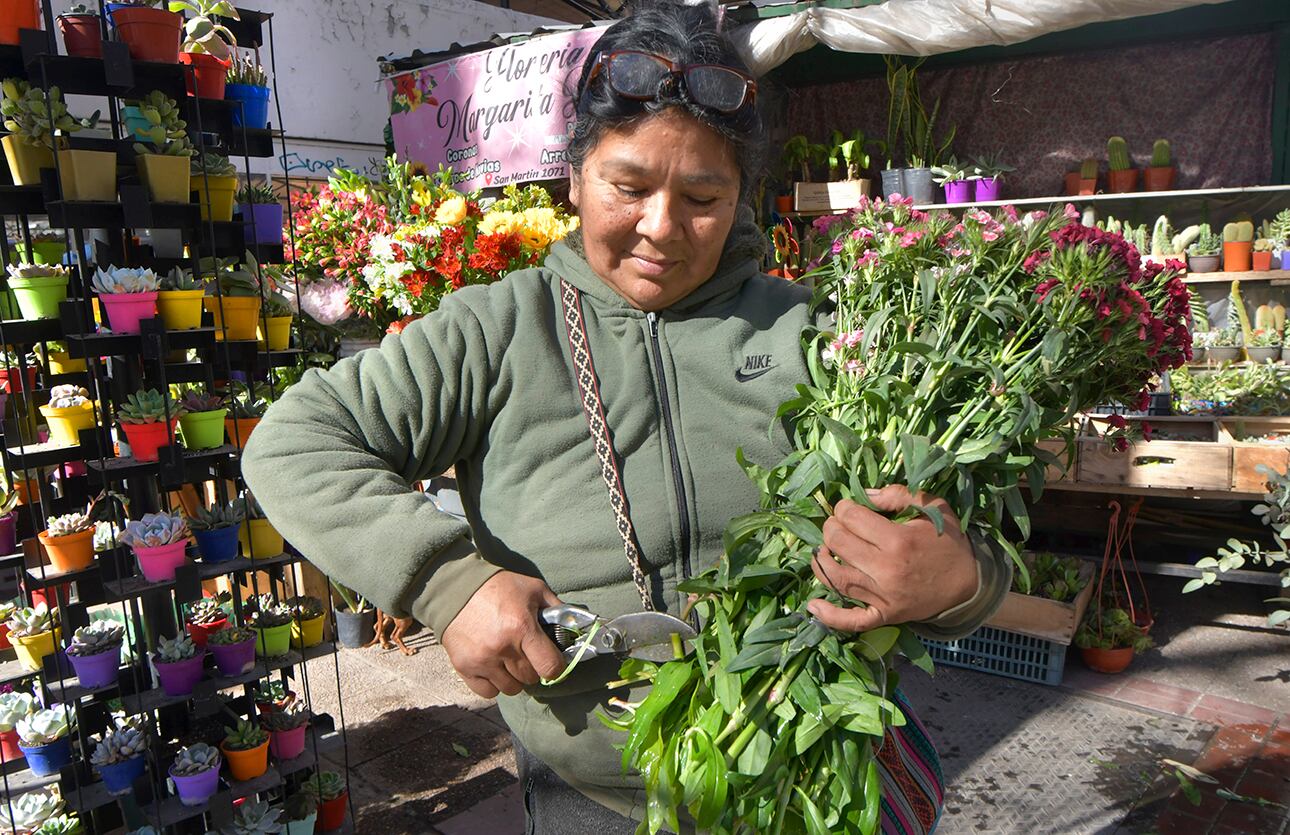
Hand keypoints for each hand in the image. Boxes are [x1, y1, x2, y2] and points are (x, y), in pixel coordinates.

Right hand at [441, 571, 566, 697]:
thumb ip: (557, 609)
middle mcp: (502, 648)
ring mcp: (482, 660)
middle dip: (533, 668)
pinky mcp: (464, 668)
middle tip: (527, 653)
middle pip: (531, 679)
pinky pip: (488, 692)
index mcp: (522, 628)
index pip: (550, 668)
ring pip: (511, 689)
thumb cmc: (498, 587)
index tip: (551, 659)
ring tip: (509, 659)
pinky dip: (494, 683)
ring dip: (514, 678)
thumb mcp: (533, 589)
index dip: (555, 666)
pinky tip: (493, 666)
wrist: (455, 588)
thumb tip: (576, 627)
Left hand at [807, 485, 978, 632]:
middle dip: (831, 528)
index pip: (851, 518)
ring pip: (836, 578)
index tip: (849, 508)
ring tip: (823, 550)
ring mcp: (883, 596)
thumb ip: (898, 495)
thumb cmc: (949, 542)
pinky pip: (851, 620)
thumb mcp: (933, 508)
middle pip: (838, 544)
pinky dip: (829, 615)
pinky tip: (813, 604)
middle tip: (838, 525)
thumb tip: (864, 494)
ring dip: (821, 561)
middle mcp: (886, 570)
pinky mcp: (884, 615)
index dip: (844, 507)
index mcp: (897, 541)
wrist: (969, 584)